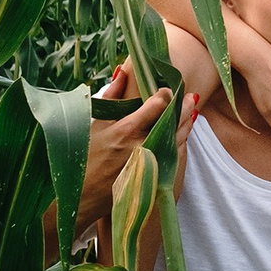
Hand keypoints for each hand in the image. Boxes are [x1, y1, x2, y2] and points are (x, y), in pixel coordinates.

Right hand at [76, 63, 198, 240]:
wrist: (80, 198)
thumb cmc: (83, 159)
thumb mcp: (94, 125)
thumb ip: (111, 97)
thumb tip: (123, 72)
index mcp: (126, 130)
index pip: (158, 104)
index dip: (165, 93)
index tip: (166, 89)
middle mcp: (142, 145)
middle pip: (174, 120)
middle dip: (183, 106)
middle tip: (189, 96)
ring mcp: (151, 162)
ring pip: (178, 138)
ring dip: (186, 123)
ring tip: (190, 111)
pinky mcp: (155, 176)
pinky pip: (175, 155)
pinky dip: (180, 142)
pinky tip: (181, 133)